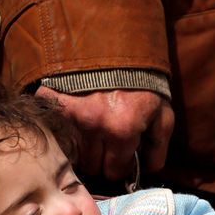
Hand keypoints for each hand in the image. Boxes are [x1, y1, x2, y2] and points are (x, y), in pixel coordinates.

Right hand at [35, 86, 173, 182]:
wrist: (116, 44)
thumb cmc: (142, 82)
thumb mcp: (161, 112)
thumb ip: (158, 146)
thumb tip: (147, 171)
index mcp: (122, 130)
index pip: (114, 170)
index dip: (120, 166)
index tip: (121, 157)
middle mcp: (93, 126)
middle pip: (91, 166)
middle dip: (101, 159)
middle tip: (107, 144)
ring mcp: (69, 114)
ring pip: (72, 153)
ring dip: (83, 148)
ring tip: (92, 133)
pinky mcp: (52, 102)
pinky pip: (53, 132)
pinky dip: (62, 132)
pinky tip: (74, 123)